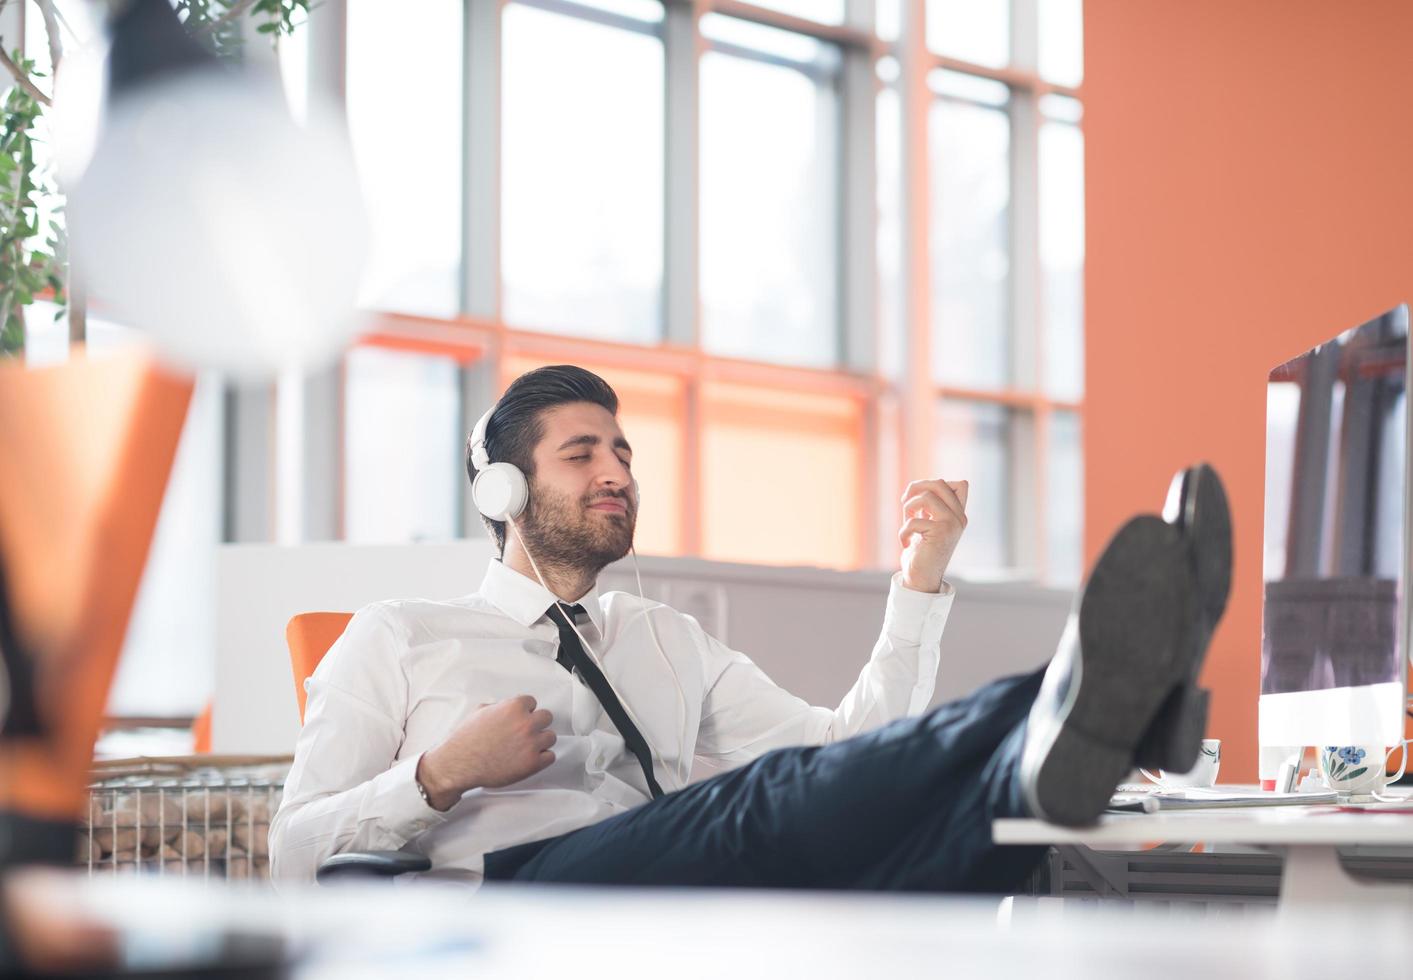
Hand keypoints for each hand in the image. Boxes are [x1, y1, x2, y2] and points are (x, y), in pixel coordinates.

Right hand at [416, 695, 555, 809]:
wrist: (459, 764)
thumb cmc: (466, 739)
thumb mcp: (480, 712)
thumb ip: (499, 706)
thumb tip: (507, 706)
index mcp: (514, 707)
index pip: (532, 702)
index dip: (525, 711)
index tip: (520, 718)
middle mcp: (525, 723)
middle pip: (547, 717)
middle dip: (536, 724)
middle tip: (526, 732)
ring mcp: (531, 743)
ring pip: (551, 737)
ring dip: (540, 741)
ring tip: (526, 747)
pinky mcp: (533, 763)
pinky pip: (550, 757)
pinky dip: (542, 758)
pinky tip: (530, 758)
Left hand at [897, 478, 968, 593]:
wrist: (921, 578)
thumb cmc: (921, 551)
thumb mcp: (927, 524)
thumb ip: (930, 507)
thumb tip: (917, 486)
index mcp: (958, 514)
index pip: (960, 484)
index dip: (935, 484)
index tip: (919, 497)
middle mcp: (960, 518)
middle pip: (940, 483)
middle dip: (916, 488)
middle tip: (904, 502)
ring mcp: (952, 524)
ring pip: (926, 497)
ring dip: (908, 508)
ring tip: (906, 523)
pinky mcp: (941, 533)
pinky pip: (914, 520)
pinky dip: (904, 531)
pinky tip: (906, 543)